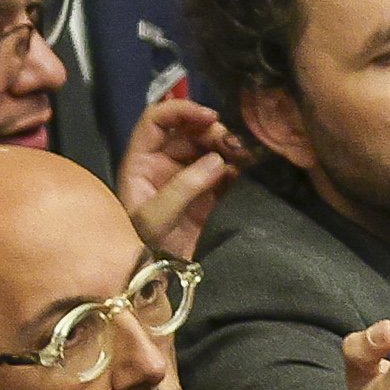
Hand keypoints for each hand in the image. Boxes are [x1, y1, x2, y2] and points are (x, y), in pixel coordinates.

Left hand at [117, 96, 246, 258]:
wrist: (157, 278)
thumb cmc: (144, 246)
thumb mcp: (157, 215)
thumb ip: (185, 185)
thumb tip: (218, 160)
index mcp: (141, 161)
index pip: (157, 120)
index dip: (182, 111)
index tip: (210, 117)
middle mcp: (164, 164)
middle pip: (189, 132)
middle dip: (212, 132)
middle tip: (233, 145)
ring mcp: (188, 179)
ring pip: (211, 150)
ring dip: (229, 148)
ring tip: (245, 157)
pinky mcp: (210, 196)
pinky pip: (226, 173)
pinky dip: (239, 169)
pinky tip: (248, 172)